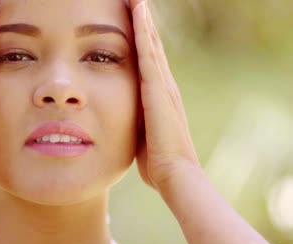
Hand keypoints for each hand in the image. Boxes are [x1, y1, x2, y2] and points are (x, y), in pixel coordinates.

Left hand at [130, 0, 200, 189]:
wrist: (174, 174)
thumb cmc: (157, 161)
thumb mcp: (143, 135)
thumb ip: (137, 121)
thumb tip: (123, 120)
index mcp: (159, 96)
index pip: (149, 60)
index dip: (142, 40)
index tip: (131, 20)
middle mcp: (164, 85)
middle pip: (152, 46)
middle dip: (143, 23)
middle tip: (134, 0)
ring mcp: (163, 85)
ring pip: (152, 43)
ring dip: (143, 19)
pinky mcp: (157, 89)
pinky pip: (148, 53)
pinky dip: (144, 31)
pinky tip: (138, 11)